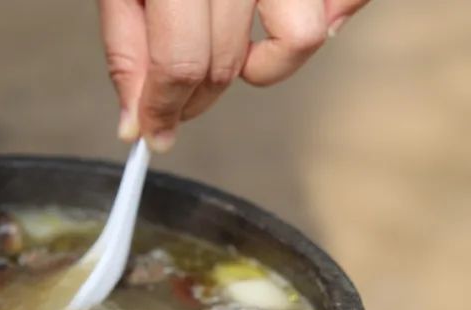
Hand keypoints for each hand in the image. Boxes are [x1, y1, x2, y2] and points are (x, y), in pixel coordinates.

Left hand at [98, 0, 370, 151]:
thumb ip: (126, 45)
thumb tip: (135, 119)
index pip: (180, 62)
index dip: (162, 110)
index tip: (151, 131)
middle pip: (230, 61)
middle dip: (197, 97)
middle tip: (173, 99)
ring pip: (303, 36)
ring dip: (265, 62)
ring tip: (235, 49)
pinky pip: (347, 0)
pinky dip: (327, 16)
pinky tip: (278, 16)